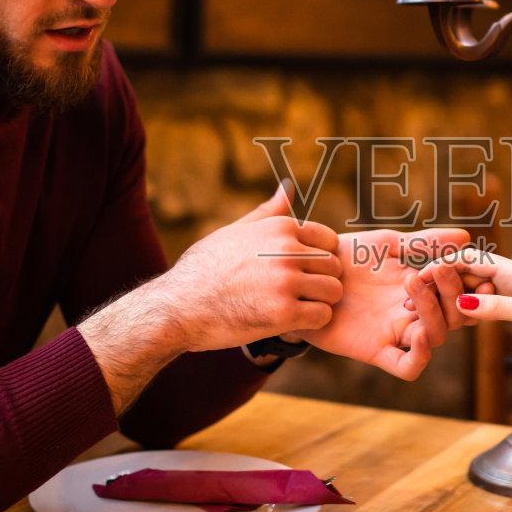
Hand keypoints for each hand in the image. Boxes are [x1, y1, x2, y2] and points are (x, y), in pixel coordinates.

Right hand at [79, 185, 341, 410]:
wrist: (178, 306)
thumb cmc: (204, 269)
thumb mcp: (234, 231)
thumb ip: (268, 212)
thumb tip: (289, 186)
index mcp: (279, 228)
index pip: (329, 241)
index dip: (318, 260)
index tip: (298, 272)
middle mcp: (286, 250)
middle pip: (334, 267)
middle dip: (321, 282)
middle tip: (295, 295)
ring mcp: (286, 281)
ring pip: (333, 292)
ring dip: (318, 304)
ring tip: (294, 309)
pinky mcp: (284, 313)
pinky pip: (322, 317)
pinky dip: (310, 324)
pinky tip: (289, 323)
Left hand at [286, 228, 472, 380]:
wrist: (306, 274)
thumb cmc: (346, 258)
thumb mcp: (388, 244)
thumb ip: (425, 242)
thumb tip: (465, 237)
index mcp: (423, 288)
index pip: (460, 292)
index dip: (474, 284)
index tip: (479, 267)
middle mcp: (414, 313)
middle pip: (455, 315)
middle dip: (454, 293)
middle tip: (441, 269)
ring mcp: (396, 332)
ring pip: (437, 337)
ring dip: (435, 312)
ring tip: (414, 283)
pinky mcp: (375, 350)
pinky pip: (407, 366)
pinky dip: (420, 355)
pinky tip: (417, 332)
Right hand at [420, 251, 511, 403]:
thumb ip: (499, 308)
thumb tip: (460, 306)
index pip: (471, 260)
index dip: (442, 266)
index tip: (416, 277)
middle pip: (466, 274)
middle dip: (437, 283)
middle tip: (409, 298)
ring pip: (472, 292)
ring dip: (448, 299)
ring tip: (420, 310)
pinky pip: (483, 308)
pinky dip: (464, 313)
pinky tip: (447, 323)